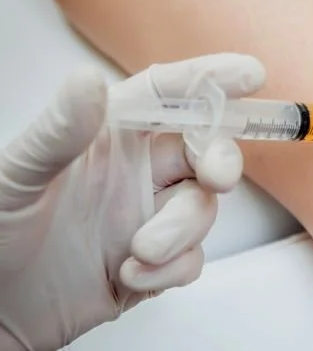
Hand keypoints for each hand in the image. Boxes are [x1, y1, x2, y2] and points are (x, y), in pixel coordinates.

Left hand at [0, 53, 263, 350]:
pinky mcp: (153, 263)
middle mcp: (135, 172)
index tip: (250, 75)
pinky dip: (172, 269)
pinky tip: (130, 275)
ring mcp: (146, 217)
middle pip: (204, 150)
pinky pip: (191, 259)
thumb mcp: (18, 177)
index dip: (211, 80)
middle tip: (217, 177)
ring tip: (139, 250)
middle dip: (221, 160)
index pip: (168, 95)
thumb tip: (90, 80)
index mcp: (107, 137)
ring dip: (182, 230)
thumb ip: (59, 131)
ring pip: (202, 208)